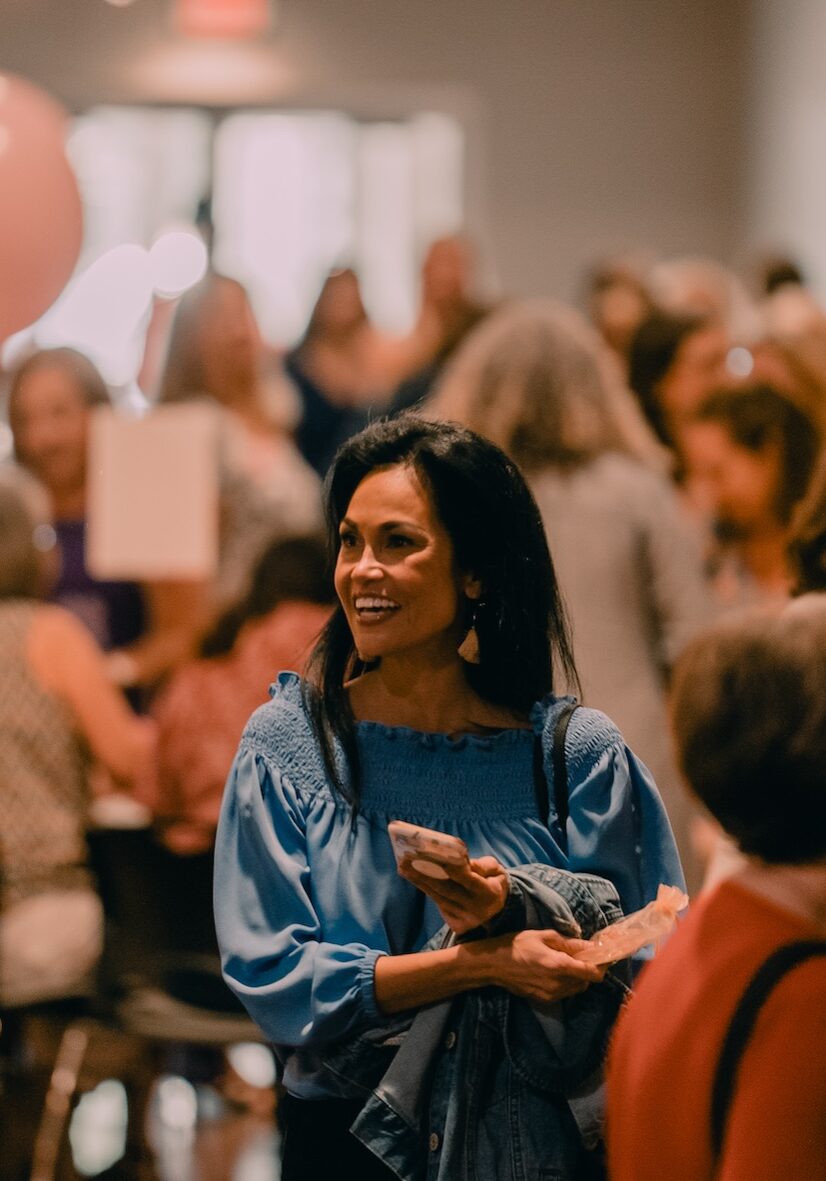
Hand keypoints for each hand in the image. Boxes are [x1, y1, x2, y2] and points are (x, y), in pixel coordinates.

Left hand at [398, 854, 509, 934]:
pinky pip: (438, 904)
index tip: (434, 855)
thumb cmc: (493, 883)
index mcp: (489, 894)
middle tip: (406, 859)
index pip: (467, 879)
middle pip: (446, 890)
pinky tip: (412, 876)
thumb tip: (461, 860)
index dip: (450, 867)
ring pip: (438, 897)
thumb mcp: (496, 870)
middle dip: (425, 873)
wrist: (498, 910)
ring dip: (419, 880)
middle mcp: (475, 909)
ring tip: (403, 865)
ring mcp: (464, 919)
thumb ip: (481, 865)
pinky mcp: (455, 924)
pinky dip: (425, 888)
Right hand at [484, 928, 606, 1002]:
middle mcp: (558, 984)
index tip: (602, 958)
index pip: (592, 974)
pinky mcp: (543, 1000)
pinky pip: (564, 994)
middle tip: (583, 957)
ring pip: (576, 989)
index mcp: (560, 966)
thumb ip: (568, 942)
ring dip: (578, 978)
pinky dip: (566, 984)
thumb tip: (589, 945)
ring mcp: (551, 995)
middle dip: (588, 971)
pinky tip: (556, 972)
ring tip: (568, 964)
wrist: (493, 965)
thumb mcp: (543, 936)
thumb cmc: (518, 945)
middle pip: (586, 983)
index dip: (601, 967)